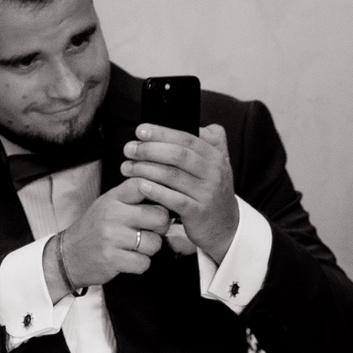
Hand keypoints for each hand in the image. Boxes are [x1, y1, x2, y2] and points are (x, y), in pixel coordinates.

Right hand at [46, 183, 172, 289]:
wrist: (67, 256)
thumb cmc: (95, 229)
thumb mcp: (109, 204)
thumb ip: (133, 197)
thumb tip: (167, 192)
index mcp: (113, 198)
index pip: (143, 184)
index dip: (160, 192)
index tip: (163, 203)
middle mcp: (112, 214)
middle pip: (159, 216)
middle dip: (161, 227)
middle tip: (151, 231)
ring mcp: (111, 237)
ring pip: (154, 243)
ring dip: (150, 249)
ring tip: (135, 247)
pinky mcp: (112, 259)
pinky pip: (144, 263)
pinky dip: (140, 264)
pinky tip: (128, 259)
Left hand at [120, 123, 239, 262]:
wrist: (225, 227)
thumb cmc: (213, 193)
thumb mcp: (219, 165)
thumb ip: (211, 143)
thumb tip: (196, 124)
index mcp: (216, 157)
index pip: (187, 138)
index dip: (162, 133)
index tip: (140, 131)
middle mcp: (214, 173)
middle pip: (178, 155)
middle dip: (149, 150)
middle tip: (129, 149)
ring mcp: (207, 193)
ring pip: (172, 176)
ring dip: (146, 169)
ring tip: (127, 167)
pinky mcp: (198, 213)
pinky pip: (174, 199)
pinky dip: (156, 191)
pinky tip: (141, 186)